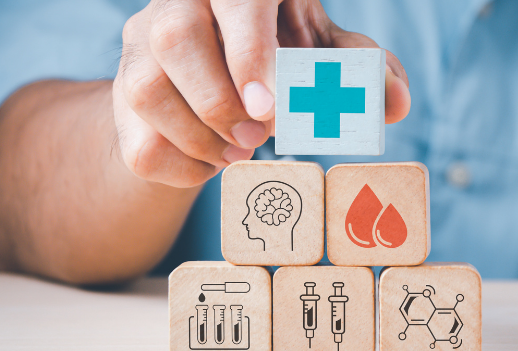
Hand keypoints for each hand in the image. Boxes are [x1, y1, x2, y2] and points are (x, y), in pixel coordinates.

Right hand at [114, 0, 410, 187]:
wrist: (211, 73)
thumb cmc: (272, 54)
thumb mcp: (319, 53)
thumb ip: (357, 70)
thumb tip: (397, 102)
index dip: (248, 50)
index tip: (270, 108)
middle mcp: (174, 5)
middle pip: (174, 37)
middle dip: (220, 101)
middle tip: (260, 138)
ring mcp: (137, 48)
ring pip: (145, 91)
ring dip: (199, 138)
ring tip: (239, 154)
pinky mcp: (120, 95)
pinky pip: (135, 141)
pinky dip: (180, 168)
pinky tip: (211, 162)